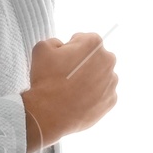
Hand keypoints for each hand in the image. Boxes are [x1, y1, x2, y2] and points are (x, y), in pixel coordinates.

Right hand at [21, 33, 117, 149]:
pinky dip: (93, 96)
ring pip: (101, 76)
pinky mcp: (111, 100)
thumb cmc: (46, 80)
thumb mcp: (41, 49)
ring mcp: (111, 81)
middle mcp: (108, 60)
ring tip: (72, 90)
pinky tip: (79, 101)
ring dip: (90, 80)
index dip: (70, 49)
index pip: (84, 39)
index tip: (62, 61)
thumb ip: (55, 41)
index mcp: (93, 43)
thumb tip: (60, 47)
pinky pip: (103, 94)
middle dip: (84, 64)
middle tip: (67, 76)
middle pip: (96, 57)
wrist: (49, 114)